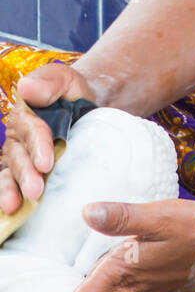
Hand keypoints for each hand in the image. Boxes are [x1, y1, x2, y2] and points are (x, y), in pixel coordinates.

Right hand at [0, 61, 94, 213]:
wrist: (86, 108)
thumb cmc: (74, 94)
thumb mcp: (67, 80)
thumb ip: (49, 81)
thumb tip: (26, 87)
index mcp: (25, 113)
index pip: (30, 131)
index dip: (37, 146)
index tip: (46, 163)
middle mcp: (17, 136)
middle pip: (17, 156)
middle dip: (25, 174)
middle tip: (35, 190)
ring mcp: (20, 156)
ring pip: (10, 173)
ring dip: (12, 189)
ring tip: (14, 206)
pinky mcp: (26, 171)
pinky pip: (13, 183)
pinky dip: (10, 196)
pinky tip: (11, 212)